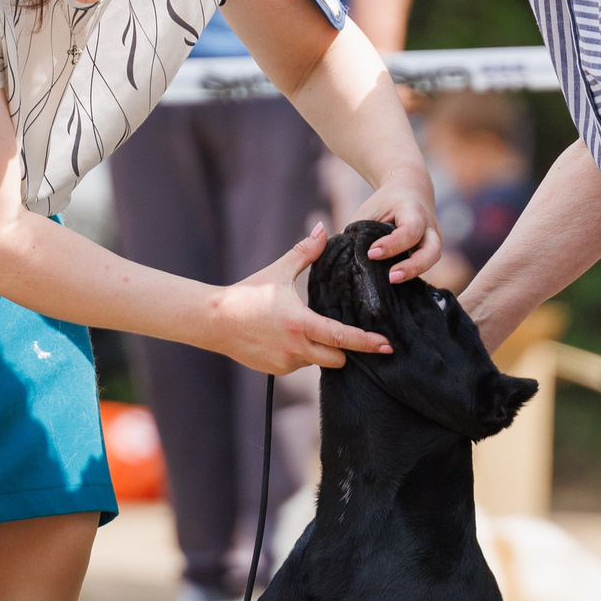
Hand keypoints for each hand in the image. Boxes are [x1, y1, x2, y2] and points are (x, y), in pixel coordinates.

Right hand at [211, 225, 395, 372]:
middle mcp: (296, 348)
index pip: (343, 338)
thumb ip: (305, 252)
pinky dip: (300, 355)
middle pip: (337, 359)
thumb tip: (323, 228)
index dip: (368, 343)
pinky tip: (286, 339)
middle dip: (346, 350)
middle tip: (346, 335)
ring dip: (320, 351)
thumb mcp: (278, 272)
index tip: (387, 346)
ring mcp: (285, 363)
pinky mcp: (276, 371)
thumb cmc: (247, 294)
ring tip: (306, 331)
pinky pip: (299, 365)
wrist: (213, 320)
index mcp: (301, 323)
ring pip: (317, 362)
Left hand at [353, 177, 442, 282]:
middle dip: (412, 266)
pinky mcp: (431, 250)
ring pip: (433, 259)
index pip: (410, 230)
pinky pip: (425, 265)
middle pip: (432, 250)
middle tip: (391, 277)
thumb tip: (337, 255)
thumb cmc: (385, 204)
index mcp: (413, 211)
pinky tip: (393, 281)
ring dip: (414, 272)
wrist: (410, 191)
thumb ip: (357, 232)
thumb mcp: (370, 211)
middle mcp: (430, 227)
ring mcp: (434, 239)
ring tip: (392, 280)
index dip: (392, 245)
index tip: (371, 253)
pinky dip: (411, 273)